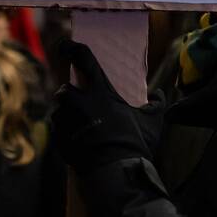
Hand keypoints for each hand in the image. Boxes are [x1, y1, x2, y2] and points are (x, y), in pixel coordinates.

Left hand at [51, 40, 164, 173]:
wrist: (115, 170)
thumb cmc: (134, 143)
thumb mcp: (151, 122)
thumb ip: (156, 105)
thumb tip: (159, 94)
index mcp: (100, 92)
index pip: (84, 60)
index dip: (72, 49)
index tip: (65, 45)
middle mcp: (79, 102)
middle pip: (64, 89)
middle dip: (70, 95)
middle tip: (81, 105)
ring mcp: (66, 120)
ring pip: (59, 111)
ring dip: (67, 115)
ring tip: (83, 129)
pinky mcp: (59, 137)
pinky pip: (57, 130)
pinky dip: (65, 133)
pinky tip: (79, 142)